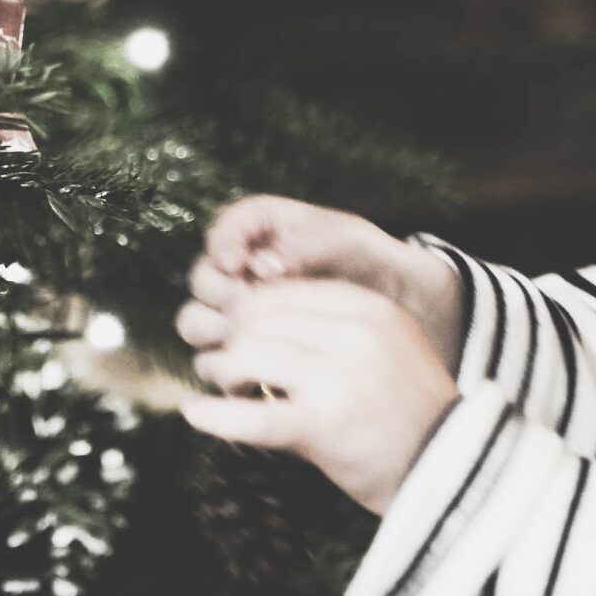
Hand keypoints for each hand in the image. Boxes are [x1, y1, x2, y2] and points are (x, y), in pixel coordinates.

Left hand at [176, 277, 461, 516]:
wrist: (453, 472)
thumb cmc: (409, 414)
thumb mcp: (384, 347)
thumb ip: (331, 329)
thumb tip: (253, 321)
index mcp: (369, 309)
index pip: (282, 293)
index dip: (248, 313)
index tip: (239, 334)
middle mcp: (354, 334)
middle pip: (259, 319)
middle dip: (232, 339)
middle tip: (224, 366)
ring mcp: (338, 378)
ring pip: (248, 354)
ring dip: (222, 371)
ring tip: (225, 388)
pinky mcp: (324, 426)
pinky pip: (252, 417)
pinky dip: (216, 416)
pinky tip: (196, 414)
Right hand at [180, 194, 465, 373]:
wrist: (399, 308)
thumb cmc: (372, 262)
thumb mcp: (347, 243)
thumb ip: (306, 248)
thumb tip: (264, 268)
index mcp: (263, 229)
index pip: (224, 229)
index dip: (222, 244)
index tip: (237, 262)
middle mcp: (243, 271)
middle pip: (203, 278)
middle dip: (218, 291)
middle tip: (243, 304)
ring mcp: (242, 313)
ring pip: (197, 321)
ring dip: (212, 329)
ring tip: (244, 338)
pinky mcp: (246, 351)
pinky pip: (216, 360)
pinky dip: (224, 365)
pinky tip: (249, 367)